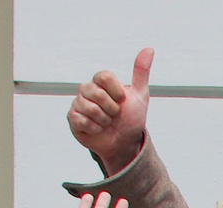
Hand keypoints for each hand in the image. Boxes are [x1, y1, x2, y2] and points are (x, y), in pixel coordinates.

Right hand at [67, 47, 153, 177]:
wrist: (124, 142)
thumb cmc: (131, 118)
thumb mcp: (140, 95)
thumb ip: (141, 72)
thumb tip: (149, 49)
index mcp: (101, 82)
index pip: (104, 76)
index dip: (116, 91)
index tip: (122, 100)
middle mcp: (87, 90)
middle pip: (96, 93)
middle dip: (112, 109)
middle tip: (115, 115)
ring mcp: (78, 103)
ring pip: (89, 108)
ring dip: (104, 120)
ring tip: (107, 123)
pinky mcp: (72, 118)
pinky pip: (82, 120)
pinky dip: (95, 128)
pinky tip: (98, 130)